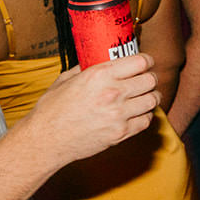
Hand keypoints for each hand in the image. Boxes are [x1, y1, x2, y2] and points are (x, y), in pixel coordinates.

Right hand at [20, 54, 158, 164]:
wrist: (45, 140)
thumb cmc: (52, 109)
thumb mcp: (66, 79)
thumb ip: (87, 68)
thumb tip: (102, 59)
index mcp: (99, 75)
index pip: (141, 62)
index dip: (147, 61)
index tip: (146, 63)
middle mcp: (112, 92)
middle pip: (151, 80)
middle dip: (150, 78)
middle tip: (145, 81)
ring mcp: (118, 115)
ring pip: (153, 100)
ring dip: (150, 97)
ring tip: (143, 97)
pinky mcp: (121, 133)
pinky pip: (147, 120)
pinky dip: (144, 116)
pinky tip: (136, 113)